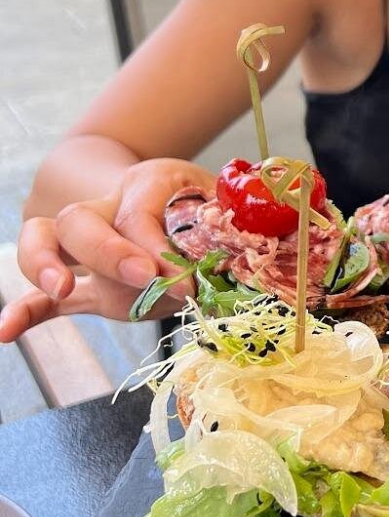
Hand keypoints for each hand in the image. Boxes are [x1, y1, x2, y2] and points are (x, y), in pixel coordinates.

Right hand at [0, 159, 215, 342]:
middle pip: (82, 219)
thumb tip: (236, 254)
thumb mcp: (227, 210)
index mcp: (149, 184)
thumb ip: (230, 227)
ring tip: (62, 290)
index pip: (139, 213)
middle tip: (144, 277)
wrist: (191, 210)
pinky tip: (5, 333)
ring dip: (46, 265)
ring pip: (46, 238)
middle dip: (109, 251)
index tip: (188, 280)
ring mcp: (90, 246)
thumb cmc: (215, 213)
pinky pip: (45, 295)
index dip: (159, 247)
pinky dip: (26, 312)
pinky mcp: (88, 285)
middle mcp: (110, 206)